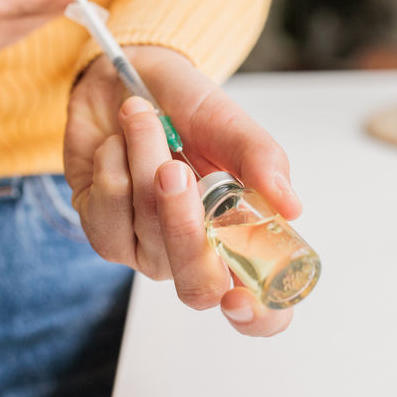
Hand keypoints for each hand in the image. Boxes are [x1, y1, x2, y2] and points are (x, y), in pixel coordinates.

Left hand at [65, 46, 302, 336]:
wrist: (127, 78)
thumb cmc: (187, 106)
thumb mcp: (230, 123)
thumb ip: (260, 159)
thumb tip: (291, 206)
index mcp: (241, 237)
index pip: (261, 309)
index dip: (258, 319)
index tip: (241, 300)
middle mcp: (196, 254)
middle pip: (197, 287)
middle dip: (183, 227)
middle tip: (174, 165)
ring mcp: (147, 250)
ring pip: (148, 235)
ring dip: (142, 163)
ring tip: (144, 117)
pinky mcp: (104, 233)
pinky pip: (107, 216)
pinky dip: (112, 165)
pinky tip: (117, 142)